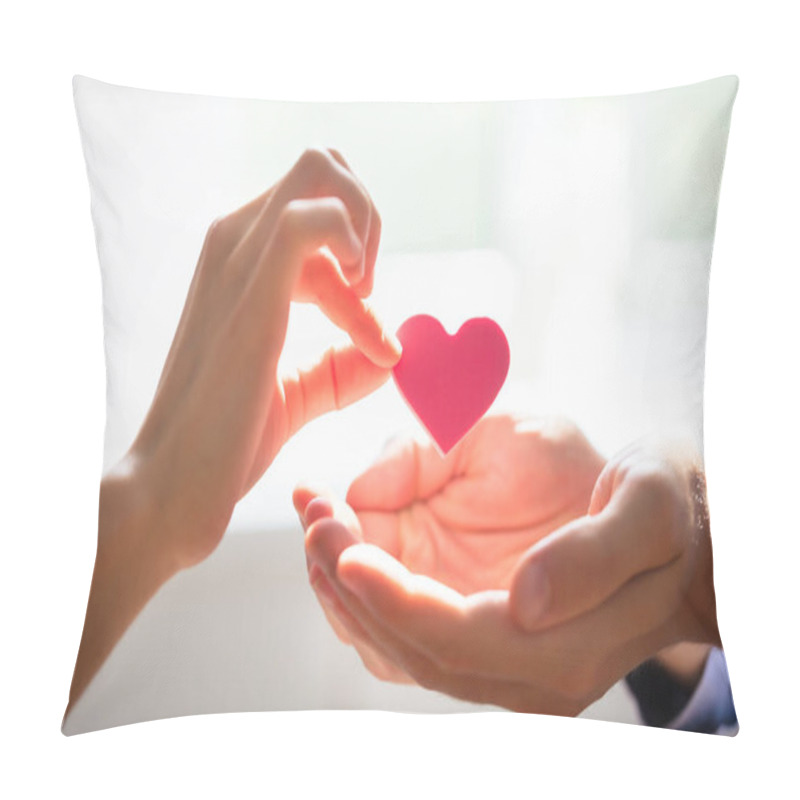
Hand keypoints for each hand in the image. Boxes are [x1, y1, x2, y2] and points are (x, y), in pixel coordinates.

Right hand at [113, 146, 399, 568]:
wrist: (175, 482)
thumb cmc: (227, 436)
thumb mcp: (295, 392)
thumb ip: (338, 370)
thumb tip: (390, 356)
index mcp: (240, 258)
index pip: (319, 213)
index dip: (364, 272)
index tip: (377, 344)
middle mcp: (234, 240)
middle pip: (322, 166)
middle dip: (367, 218)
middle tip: (368, 290)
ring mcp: (236, 258)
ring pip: (320, 170)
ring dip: (365, 225)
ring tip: (363, 295)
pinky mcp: (249, 291)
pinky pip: (310, 218)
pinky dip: (350, 243)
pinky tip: (358, 296)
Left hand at [295, 416, 720, 715]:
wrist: (671, 532)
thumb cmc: (657, 503)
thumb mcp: (646, 504)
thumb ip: (591, 554)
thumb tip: (520, 603)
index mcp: (566, 644)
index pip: (460, 640)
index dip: (396, 601)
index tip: (345, 549)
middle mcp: (525, 672)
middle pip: (413, 650)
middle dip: (350, 586)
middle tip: (314, 514)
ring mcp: (500, 662)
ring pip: (396, 647)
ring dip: (344, 590)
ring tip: (315, 518)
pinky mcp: (480, 637)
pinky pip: (404, 631)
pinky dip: (362, 591)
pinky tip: (341, 537)